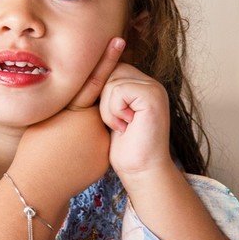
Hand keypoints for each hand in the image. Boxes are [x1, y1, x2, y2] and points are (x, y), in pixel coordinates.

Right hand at [14, 37, 124, 199]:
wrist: (39, 183)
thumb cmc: (34, 147)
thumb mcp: (47, 118)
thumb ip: (66, 107)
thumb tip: (76, 100)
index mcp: (76, 108)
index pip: (95, 80)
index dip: (107, 59)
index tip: (119, 40)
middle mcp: (94, 121)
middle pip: (96, 109)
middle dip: (85, 117)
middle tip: (66, 133)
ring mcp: (102, 140)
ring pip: (98, 129)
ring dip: (85, 136)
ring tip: (64, 151)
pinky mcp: (105, 156)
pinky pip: (99, 147)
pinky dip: (87, 152)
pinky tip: (73, 162)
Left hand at [99, 63, 174, 179]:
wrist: (140, 171)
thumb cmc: (122, 148)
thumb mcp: (109, 113)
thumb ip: (105, 91)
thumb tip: (84, 75)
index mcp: (141, 84)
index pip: (110, 68)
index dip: (100, 92)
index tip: (107, 117)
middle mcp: (150, 83)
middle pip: (110, 70)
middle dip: (103, 99)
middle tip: (115, 123)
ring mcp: (153, 88)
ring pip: (112, 81)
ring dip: (108, 109)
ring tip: (121, 127)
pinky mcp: (152, 96)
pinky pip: (118, 90)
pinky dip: (114, 112)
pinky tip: (125, 127)